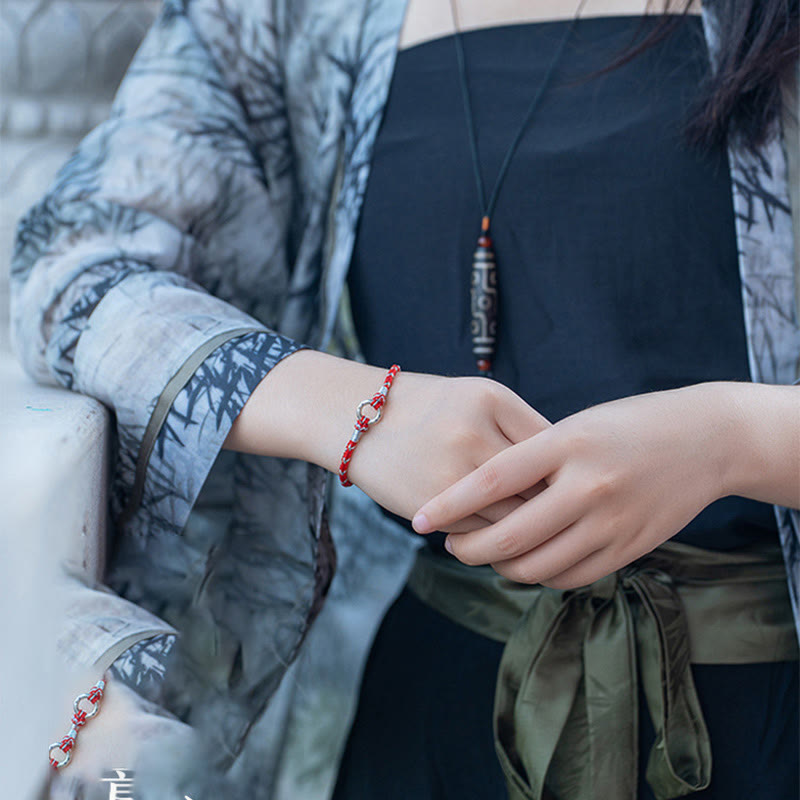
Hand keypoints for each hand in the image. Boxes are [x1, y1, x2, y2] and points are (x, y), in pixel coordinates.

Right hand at [224, 350, 550, 527]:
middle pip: (538, 486)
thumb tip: (565, 477)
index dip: (564, 472)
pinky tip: (495, 530)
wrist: (358, 420)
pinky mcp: (432, 506)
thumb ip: (520, 428)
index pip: (552, 448)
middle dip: (552, 504)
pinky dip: (494, 535)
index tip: (568, 485)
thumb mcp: (477, 398)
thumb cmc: (429, 409)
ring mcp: (451, 472)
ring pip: (513, 516)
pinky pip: (482, 531)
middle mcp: (474, 433)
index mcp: (491, 399)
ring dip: (527, 526)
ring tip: (534, 529)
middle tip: (560, 515)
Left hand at [412, 383, 736, 587]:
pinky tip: (526, 562)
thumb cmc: (626, 425)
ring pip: (537, 566)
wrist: (703, 439)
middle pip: (510, 534)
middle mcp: (587, 485)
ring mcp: (611, 521)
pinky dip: (539, 575)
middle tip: (451, 544)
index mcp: (565, 443)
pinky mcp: (629, 547)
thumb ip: (531, 459)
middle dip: (468, 547)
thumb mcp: (574, 426)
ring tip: (486, 553)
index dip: (448, 505)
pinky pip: (570, 576)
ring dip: (501, 566)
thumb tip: (480, 497)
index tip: (418, 520)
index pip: (491, 482)